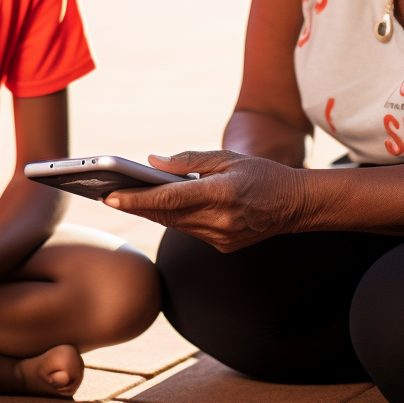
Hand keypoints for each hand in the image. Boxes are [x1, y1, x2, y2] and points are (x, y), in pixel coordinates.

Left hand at [104, 150, 303, 252]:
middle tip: (107, 194)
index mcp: (221, 193)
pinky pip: (189, 231)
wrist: (295, 204)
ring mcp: (222, 238)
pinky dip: (174, 218)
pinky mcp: (223, 246)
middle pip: (166, 215)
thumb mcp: (226, 157)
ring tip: (125, 198)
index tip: (111, 196)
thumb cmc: (261, 173)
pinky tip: (159, 207)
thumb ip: (188, 161)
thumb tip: (152, 162)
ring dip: (152, 212)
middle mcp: (220, 220)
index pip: (169, 199)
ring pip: (175, 225)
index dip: (137, 199)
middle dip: (136, 205)